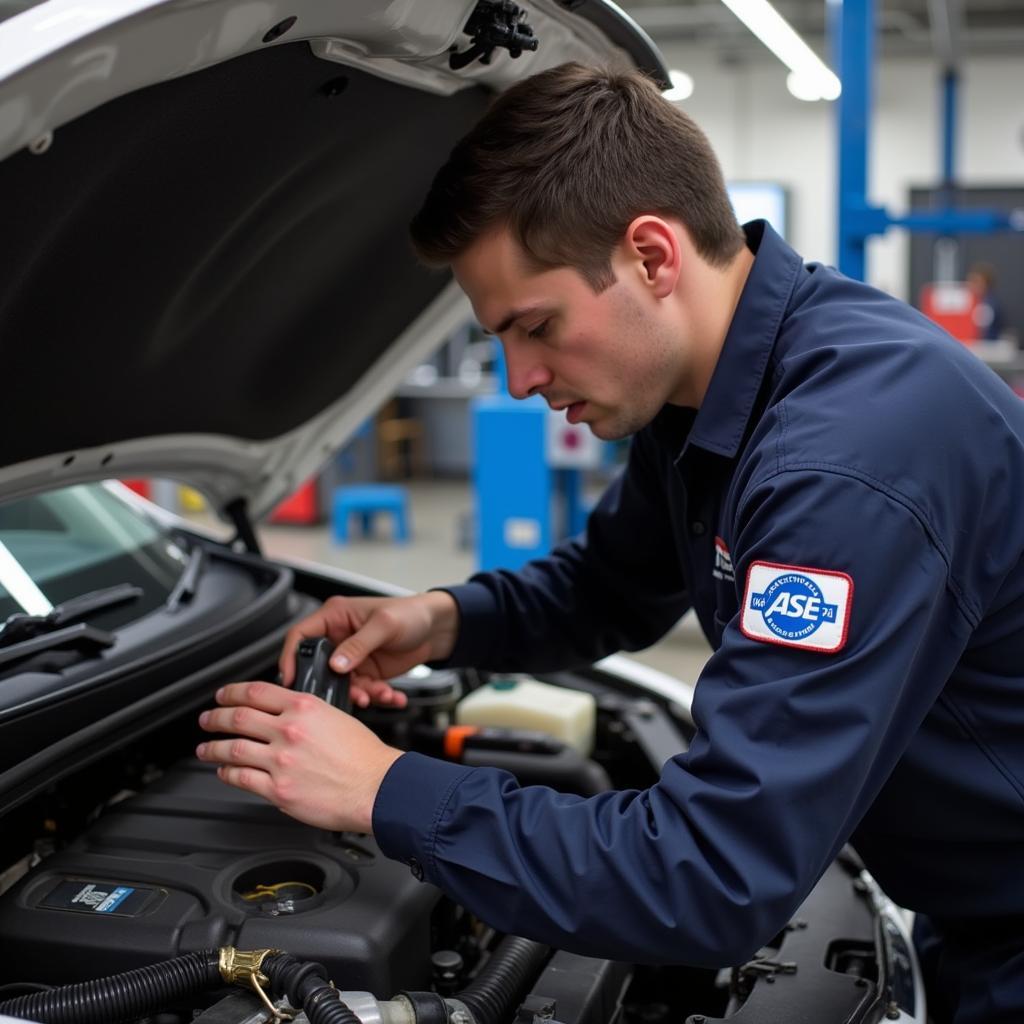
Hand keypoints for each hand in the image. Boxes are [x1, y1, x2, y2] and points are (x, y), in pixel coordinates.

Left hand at [195, 681, 401, 831]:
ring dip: (213, 748)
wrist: (377, 787)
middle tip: (207, 719)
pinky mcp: (279, 790)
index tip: (223, 695)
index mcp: (305, 708)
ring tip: (206, 748)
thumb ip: (306, 714)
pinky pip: (242, 778)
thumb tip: (282, 716)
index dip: (232, 692)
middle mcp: (289, 731)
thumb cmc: (365, 757)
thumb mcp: (336, 716)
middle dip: (215, 718)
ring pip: (233, 749)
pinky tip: (225, 772)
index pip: (256, 692)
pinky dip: (228, 774)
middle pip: (238, 718)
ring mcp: (282, 761)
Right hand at [279, 592, 459, 708]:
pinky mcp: (367, 673)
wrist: (437, 628)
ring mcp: (353, 658)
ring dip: (362, 694)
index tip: (291, 678)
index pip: (301, 635)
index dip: (291, 656)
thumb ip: (358, 645)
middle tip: (352, 695)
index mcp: (335, 617)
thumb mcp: (384, 625)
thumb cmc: (411, 613)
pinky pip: (364, 691)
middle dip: (336, 685)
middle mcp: (339, 638)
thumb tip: (336, 665)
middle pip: (321, 667)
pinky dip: (377, 697)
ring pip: (343, 685)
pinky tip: (392, 695)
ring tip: (380, 694)